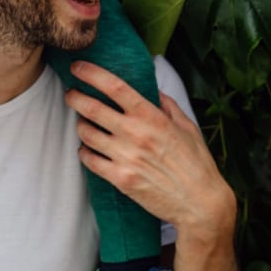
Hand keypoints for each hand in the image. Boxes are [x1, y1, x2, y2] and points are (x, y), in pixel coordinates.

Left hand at [65, 61, 234, 245]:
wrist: (200, 203)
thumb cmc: (197, 164)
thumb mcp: (188, 127)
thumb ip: (168, 106)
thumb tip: (153, 90)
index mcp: (152, 117)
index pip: (115, 87)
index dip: (92, 74)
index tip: (78, 67)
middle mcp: (135, 134)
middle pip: (92, 108)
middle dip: (75, 98)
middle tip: (71, 94)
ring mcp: (125, 157)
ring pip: (86, 134)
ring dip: (80, 126)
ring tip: (83, 124)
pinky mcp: (120, 179)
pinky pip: (90, 160)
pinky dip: (84, 152)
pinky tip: (88, 150)